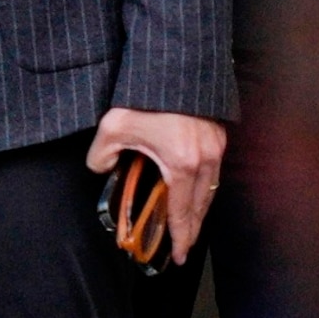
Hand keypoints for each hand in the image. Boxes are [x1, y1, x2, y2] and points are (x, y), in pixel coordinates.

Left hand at [85, 108, 229, 265]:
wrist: (173, 62)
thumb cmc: (145, 94)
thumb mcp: (113, 126)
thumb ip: (102, 155)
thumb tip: (100, 168)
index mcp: (182, 163)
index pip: (184, 212)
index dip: (181, 237)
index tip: (178, 255)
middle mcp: (205, 158)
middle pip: (202, 205)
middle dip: (193, 228)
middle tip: (184, 246)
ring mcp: (215, 144)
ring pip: (211, 188)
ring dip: (200, 208)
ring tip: (189, 222)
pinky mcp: (218, 131)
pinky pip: (214, 169)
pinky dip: (205, 184)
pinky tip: (193, 187)